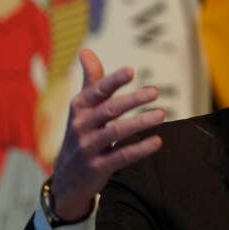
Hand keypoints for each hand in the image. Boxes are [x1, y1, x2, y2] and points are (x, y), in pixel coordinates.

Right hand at [50, 49, 164, 220]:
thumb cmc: (81, 134)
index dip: (113, 80)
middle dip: (132, 100)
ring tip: (162, 114)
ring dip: (139, 123)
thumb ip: (91, 81)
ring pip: (115, 132)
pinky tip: (157, 141)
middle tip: (155, 91)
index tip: (131, 70)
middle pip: (108, 110)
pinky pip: (120, 156)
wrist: (66, 179)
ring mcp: (88, 148)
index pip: (97, 90)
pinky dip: (139, 149)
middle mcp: (81, 126)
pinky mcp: (97, 168)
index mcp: (79, 108)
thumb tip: (85, 50)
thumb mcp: (82, 109)